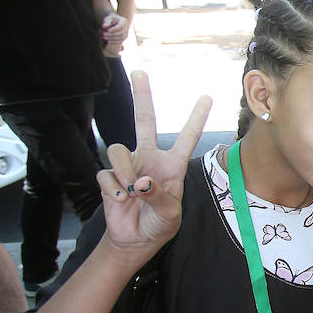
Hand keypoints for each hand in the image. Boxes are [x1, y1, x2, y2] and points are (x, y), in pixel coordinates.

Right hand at [97, 72, 210, 265]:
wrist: (135, 240)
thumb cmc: (159, 225)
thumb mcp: (169, 215)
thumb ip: (160, 198)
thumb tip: (142, 182)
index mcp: (172, 165)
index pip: (187, 137)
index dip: (196, 118)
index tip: (206, 97)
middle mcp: (150, 159)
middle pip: (144, 121)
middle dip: (142, 96)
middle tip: (139, 72)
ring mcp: (128, 166)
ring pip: (117, 150)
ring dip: (124, 172)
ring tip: (132, 194)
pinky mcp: (109, 177)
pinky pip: (106, 174)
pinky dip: (112, 188)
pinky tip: (120, 200)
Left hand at [101, 12, 129, 45]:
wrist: (115, 22)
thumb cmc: (111, 19)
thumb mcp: (108, 19)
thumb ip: (106, 22)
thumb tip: (103, 26)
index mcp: (124, 21)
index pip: (121, 26)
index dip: (115, 29)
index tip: (108, 30)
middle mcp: (127, 28)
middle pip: (121, 33)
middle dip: (112, 34)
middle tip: (104, 34)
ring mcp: (126, 33)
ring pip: (121, 38)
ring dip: (112, 38)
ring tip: (104, 37)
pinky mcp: (124, 37)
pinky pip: (120, 41)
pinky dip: (114, 42)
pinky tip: (108, 41)